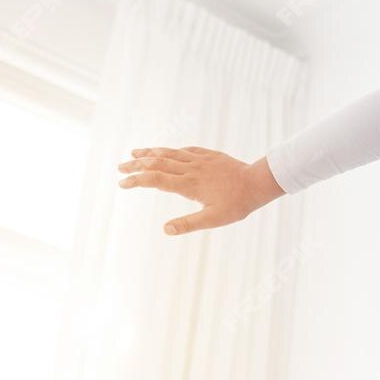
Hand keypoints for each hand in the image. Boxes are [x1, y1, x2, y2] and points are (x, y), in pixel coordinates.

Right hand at [116, 146, 282, 235]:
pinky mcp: (209, 155)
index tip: (122, 183)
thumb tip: (165, 230)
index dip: (136, 180)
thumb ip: (188, 224)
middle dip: (136, 165)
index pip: (155, 180)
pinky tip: (166, 151)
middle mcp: (191, 169)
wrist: (258, 183)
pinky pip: (185, 149)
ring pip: (169, 153)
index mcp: (189, 184)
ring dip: (150, 153)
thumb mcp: (213, 220)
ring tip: (134, 153)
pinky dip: (171, 150)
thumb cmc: (237, 204)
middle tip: (120, 168)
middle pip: (157, 163)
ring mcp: (200, 159)